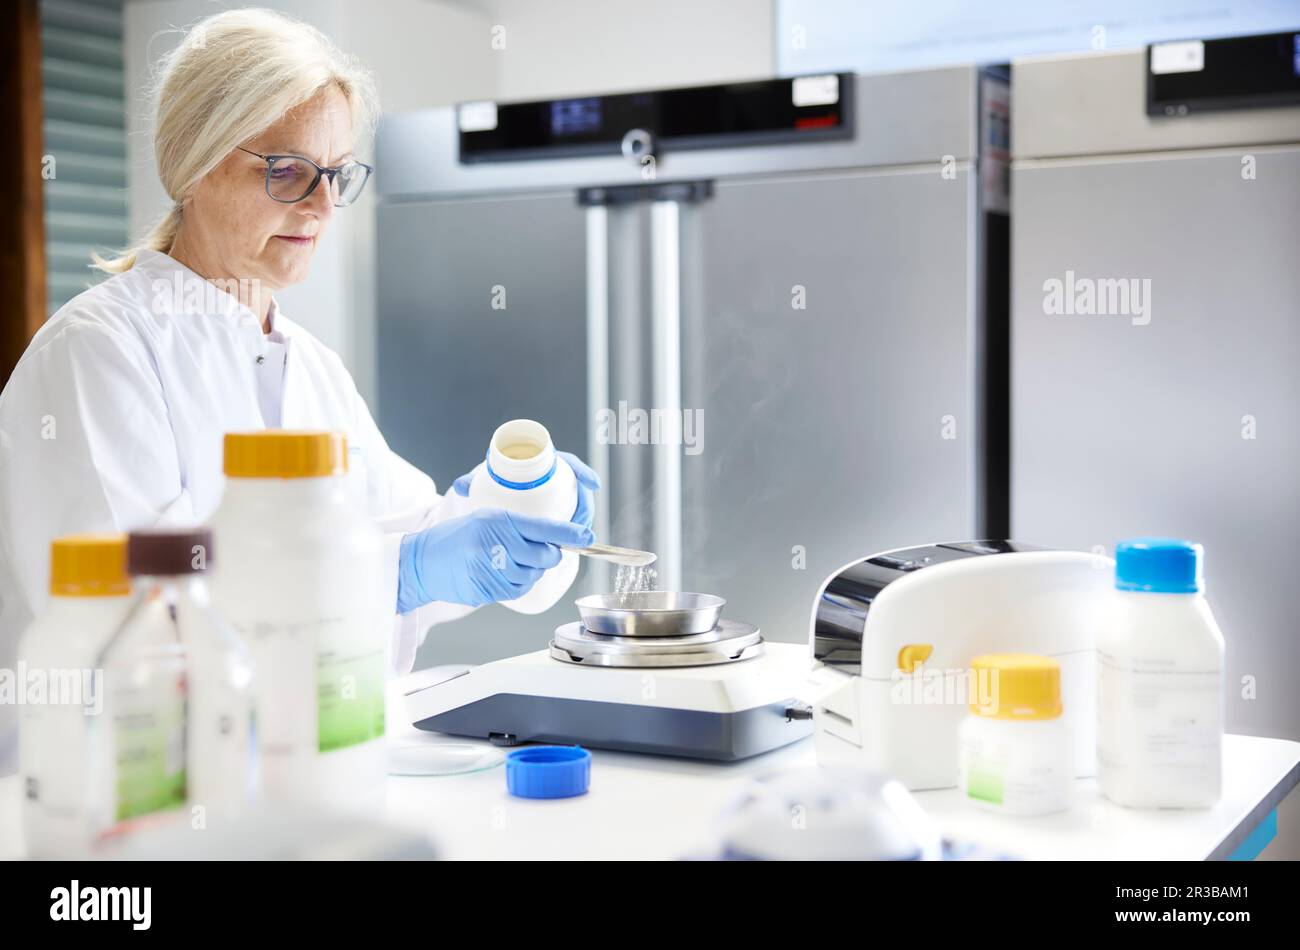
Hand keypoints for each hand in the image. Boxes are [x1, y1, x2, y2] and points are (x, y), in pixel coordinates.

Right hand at [398, 508, 593, 610]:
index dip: (569, 533)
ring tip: (508, 561)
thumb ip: (519, 527)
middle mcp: (497, 542)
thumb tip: (556, 539)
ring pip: (534, 575)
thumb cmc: (457, 537)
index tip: (587, 536)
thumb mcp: (486, 518)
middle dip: (547, 556)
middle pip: (545, 556)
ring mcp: (492, 568)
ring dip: (530, 571)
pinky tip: (501, 574)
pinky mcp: (488, 589)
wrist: (422, 561)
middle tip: (533, 551)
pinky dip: (517, 584)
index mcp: (499, 520)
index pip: (544, 527)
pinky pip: (519, 589)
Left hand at [452, 450, 599, 530]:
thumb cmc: (496, 482)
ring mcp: (559, 497)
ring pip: (577, 508)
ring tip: (572, 537)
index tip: (592, 483)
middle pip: (578, 491)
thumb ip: (473, 483)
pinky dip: (572, 532)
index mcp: (544, 464)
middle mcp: (556, 480)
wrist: (497, 492)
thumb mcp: (486, 482)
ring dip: (579, 522)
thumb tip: (460, 486)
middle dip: (583, 507)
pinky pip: (571, 521)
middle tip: (578, 523)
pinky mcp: (559, 513)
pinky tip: (570, 543)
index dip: (583, 472)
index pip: (570, 464)